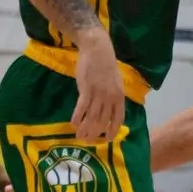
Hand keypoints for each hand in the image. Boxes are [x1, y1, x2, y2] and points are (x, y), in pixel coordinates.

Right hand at [72, 28, 124, 142]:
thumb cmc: (106, 65)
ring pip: (92, 117)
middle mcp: (110, 98)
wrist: (98, 50)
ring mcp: (98, 94)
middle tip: (87, 141)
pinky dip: (77, 116)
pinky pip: (81, 107)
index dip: (112, 131)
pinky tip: (72, 123)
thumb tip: (109, 109)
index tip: (105, 140)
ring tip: (78, 136)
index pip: (118, 119)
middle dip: (95, 133)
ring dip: (85, 128)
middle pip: (103, 121)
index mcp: (119, 97)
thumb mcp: (116, 82)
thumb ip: (113, 96)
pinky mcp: (87, 89)